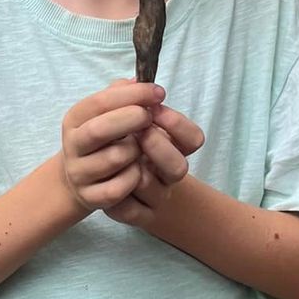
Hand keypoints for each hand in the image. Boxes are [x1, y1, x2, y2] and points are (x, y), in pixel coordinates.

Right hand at [60, 81, 163, 213]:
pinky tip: (138, 171)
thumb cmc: (106, 139)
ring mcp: (79, 174)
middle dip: (132, 119)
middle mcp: (73, 145)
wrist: (84, 179)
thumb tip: (140, 81)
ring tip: (141, 148)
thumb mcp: (109, 113)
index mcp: (75, 118)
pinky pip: (119, 188)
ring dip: (137, 151)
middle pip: (99, 130)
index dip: (133, 95)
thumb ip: (123, 94)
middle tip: (150, 116)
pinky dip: (134, 178)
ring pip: (115, 159)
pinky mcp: (90, 198)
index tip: (158, 92)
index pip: (100, 102)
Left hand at [105, 103, 203, 226]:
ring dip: (126, 164)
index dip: (176, 124)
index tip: (154, 107)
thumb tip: (132, 82)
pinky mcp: (137, 216)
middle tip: (135, 132)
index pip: (194, 139)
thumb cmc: (119, 142)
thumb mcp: (123, 116)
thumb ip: (128, 97)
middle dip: (156, 145)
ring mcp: (156, 198)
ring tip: (112, 154)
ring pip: (147, 185)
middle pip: (179, 168)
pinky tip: (104, 180)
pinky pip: (128, 210)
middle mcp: (169, 174)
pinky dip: (114, 194)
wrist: (104, 182)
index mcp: (175, 147)